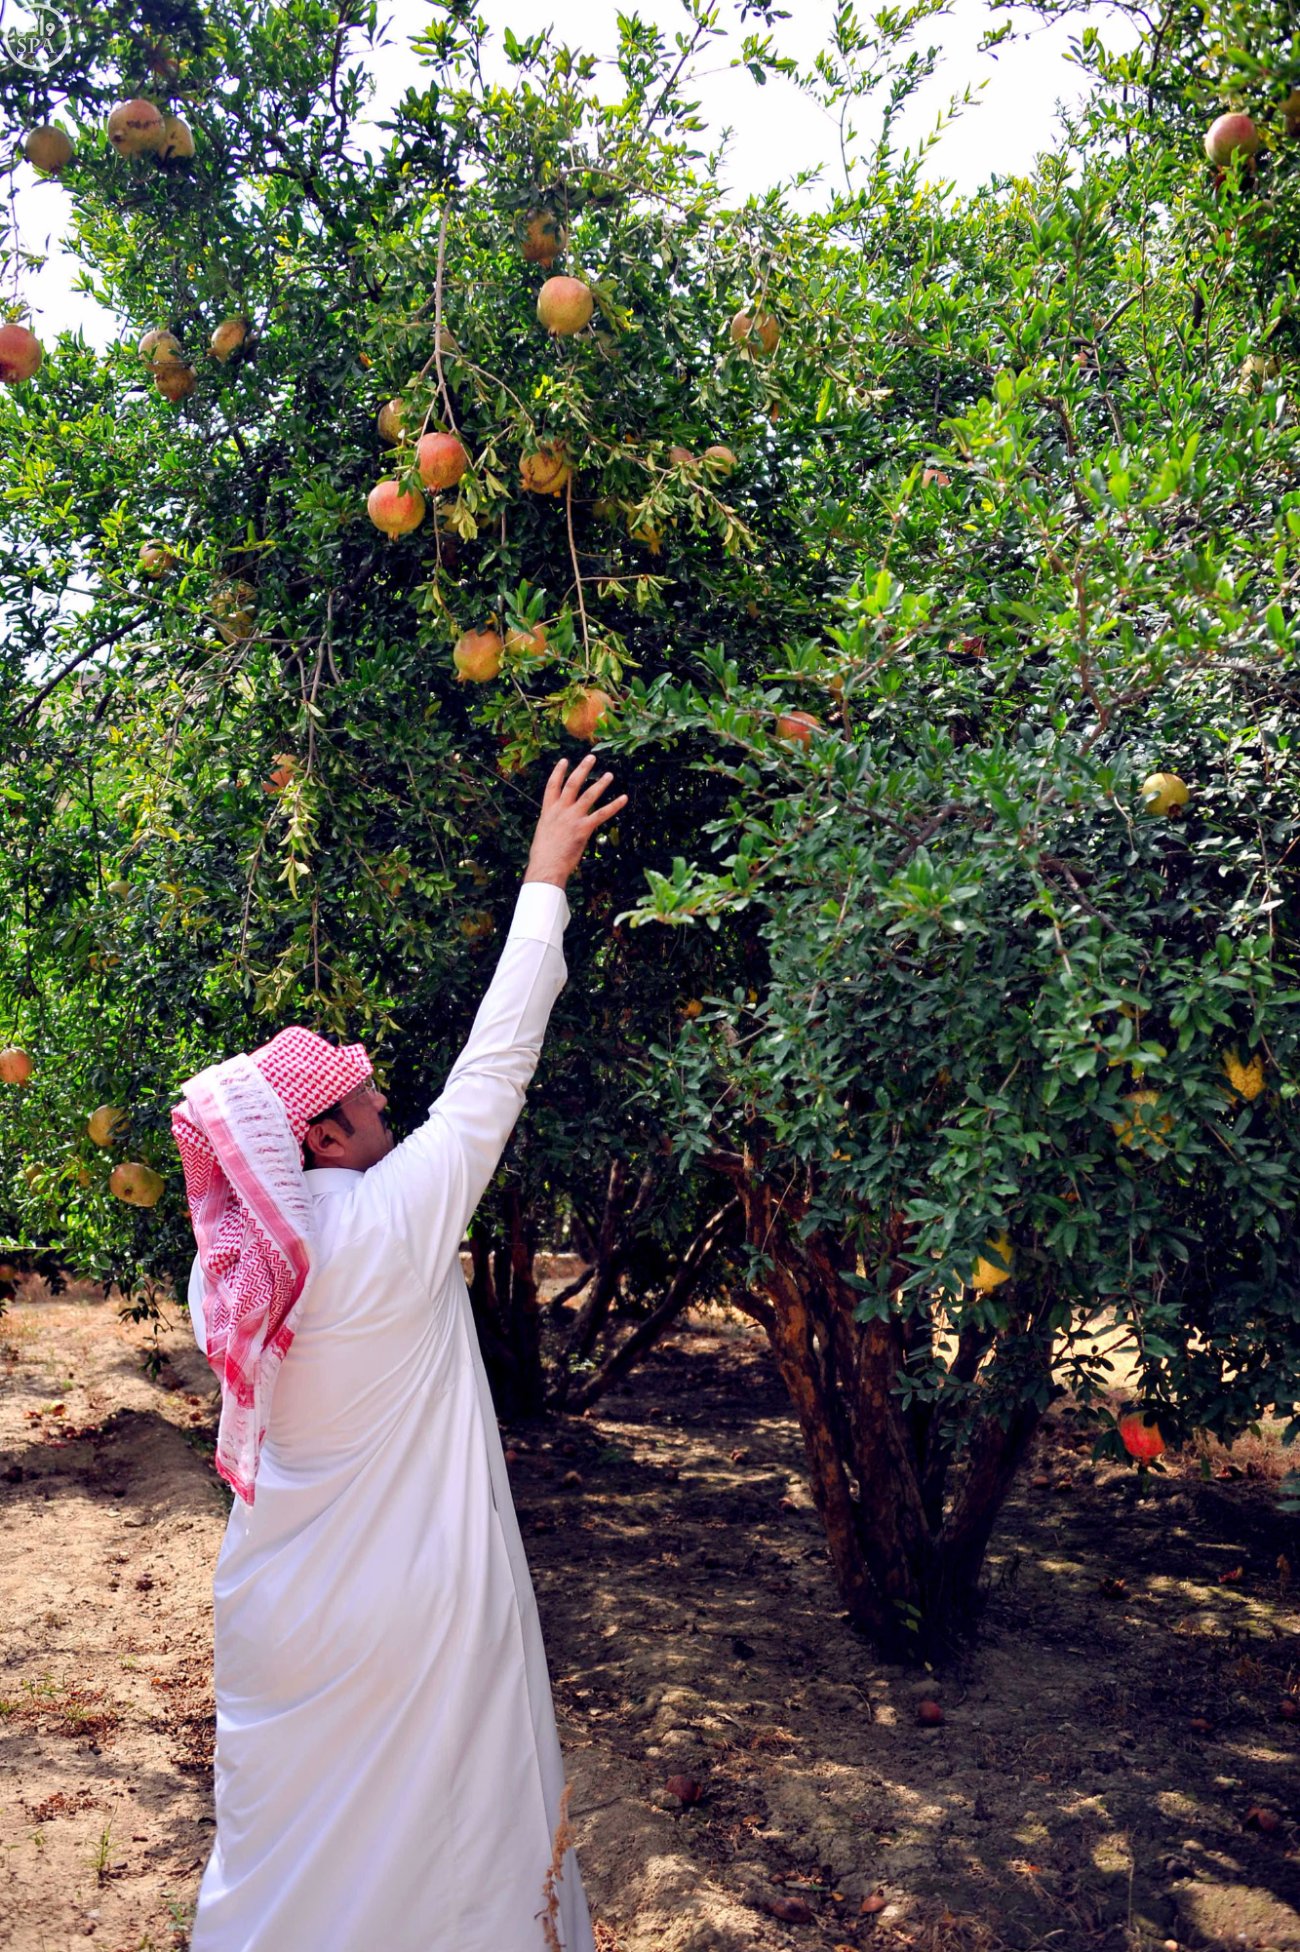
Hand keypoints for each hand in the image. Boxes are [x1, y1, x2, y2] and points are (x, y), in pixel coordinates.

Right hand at [523, 755, 627, 888]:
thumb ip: (552, 825)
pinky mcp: (584, 828)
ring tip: (609, 774)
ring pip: (589, 795)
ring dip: (600, 783)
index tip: (564, 760)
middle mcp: (560, 810)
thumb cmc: (543, 856)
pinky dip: (614, 805)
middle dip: (582, 769)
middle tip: (591, 757)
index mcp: (548, 811)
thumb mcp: (543, 834)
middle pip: (572, 784)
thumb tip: (556, 827)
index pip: (552, 786)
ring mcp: (572, 818)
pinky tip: (624, 798)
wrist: (546, 867)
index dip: (558, 772)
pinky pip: (602, 814)